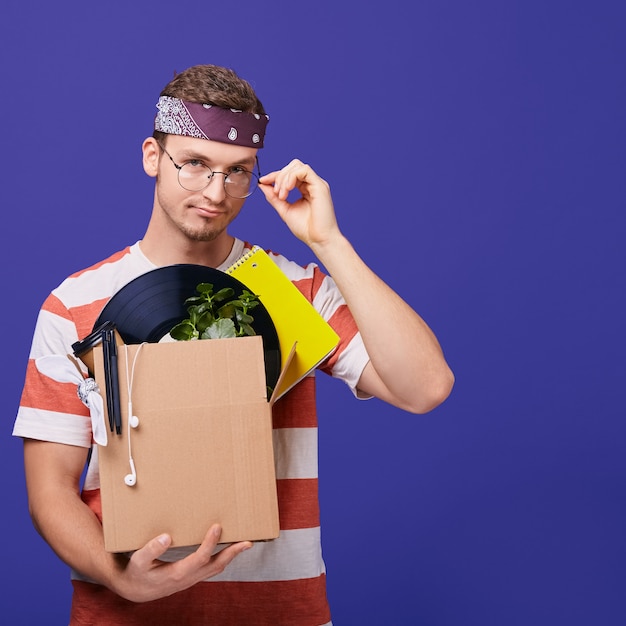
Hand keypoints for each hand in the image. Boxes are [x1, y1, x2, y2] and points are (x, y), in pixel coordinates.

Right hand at [113, 524, 251, 602]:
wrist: (135, 590)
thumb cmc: (137, 573)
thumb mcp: (138, 561)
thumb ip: (150, 550)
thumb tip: (166, 537)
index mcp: (176, 574)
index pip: (200, 558)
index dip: (210, 543)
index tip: (217, 526)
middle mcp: (188, 578)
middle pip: (216, 566)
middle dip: (233, 553)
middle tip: (248, 541)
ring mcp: (192, 579)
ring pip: (216, 568)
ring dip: (231, 556)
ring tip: (244, 542)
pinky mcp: (192, 576)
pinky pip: (212, 568)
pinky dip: (223, 558)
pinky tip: (228, 548)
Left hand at [258, 159, 341, 248]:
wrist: (318, 240)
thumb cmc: (306, 229)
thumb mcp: (284, 210)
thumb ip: (274, 197)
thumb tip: (263, 185)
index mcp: (305, 189)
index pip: (289, 174)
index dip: (274, 175)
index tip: (263, 181)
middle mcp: (312, 185)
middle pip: (292, 166)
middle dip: (279, 176)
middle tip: (276, 193)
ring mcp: (316, 184)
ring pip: (297, 166)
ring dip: (284, 177)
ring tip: (282, 195)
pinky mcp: (320, 186)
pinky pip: (304, 170)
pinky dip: (292, 177)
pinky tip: (288, 189)